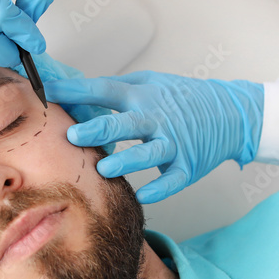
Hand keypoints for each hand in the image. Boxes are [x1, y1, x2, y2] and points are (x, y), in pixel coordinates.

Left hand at [45, 71, 263, 202]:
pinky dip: (160, 188)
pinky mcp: (189, 165)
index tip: (48, 92)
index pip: (105, 90)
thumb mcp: (150, 83)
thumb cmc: (182, 97)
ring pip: (149, 153)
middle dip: (99, 129)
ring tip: (103, 169)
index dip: (77, 91)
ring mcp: (175, 143)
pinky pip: (173, 179)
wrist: (230, 112)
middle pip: (125, 123)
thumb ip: (115, 90)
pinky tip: (143, 196)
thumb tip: (75, 93)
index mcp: (143, 96)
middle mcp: (158, 118)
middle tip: (73, 135)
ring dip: (127, 161)